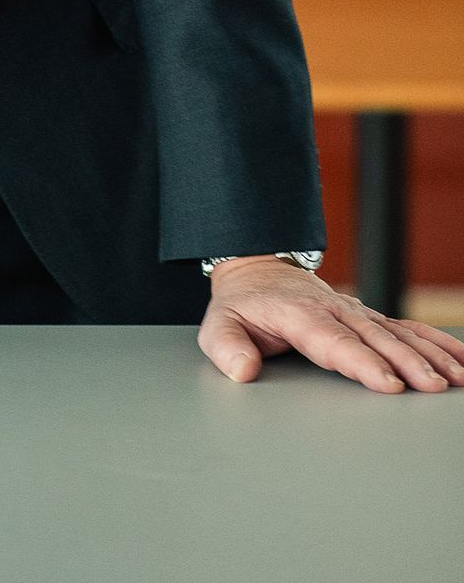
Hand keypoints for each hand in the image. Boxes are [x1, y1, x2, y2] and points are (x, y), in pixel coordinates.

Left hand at [199, 255, 463, 391]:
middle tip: (434, 386)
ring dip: (428, 354)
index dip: (362, 362)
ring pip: (397, 332)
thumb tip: (242, 370)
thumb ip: (226, 347)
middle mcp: (333, 310)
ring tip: (457, 376)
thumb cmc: (242, 305)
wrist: (258, 270)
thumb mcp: (218, 323)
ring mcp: (354, 312)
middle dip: (407, 362)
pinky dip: (435, 341)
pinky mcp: (368, 317)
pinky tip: (461, 359)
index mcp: (299, 314)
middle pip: (374, 338)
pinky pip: (405, 328)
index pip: (334, 341)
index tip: (389, 383)